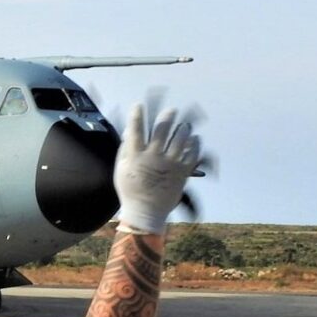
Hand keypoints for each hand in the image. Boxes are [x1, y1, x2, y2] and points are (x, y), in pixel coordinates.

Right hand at [113, 103, 201, 234]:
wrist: (145, 211)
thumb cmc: (131, 190)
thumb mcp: (121, 170)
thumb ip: (125, 150)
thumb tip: (128, 132)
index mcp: (135, 157)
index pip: (135, 130)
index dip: (136, 115)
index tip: (138, 105)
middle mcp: (153, 158)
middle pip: (162, 129)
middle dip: (167, 115)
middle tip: (172, 111)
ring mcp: (170, 164)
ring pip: (181, 137)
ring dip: (183, 128)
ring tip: (184, 126)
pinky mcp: (182, 172)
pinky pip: (193, 152)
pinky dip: (195, 143)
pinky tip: (193, 139)